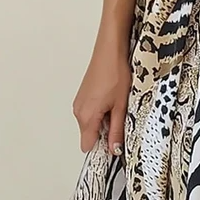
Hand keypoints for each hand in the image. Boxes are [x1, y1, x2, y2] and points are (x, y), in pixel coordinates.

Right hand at [72, 33, 131, 156]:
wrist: (110, 51)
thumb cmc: (115, 73)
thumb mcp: (121, 106)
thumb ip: (117, 130)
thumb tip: (114, 148)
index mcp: (87, 117)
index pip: (87, 146)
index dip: (102, 148)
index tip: (114, 146)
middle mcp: (78, 111)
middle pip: (90, 135)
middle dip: (105, 134)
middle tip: (121, 120)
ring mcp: (79, 103)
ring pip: (91, 124)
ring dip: (104, 122)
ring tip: (117, 106)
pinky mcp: (83, 96)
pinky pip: (90, 113)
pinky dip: (101, 112)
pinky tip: (112, 100)